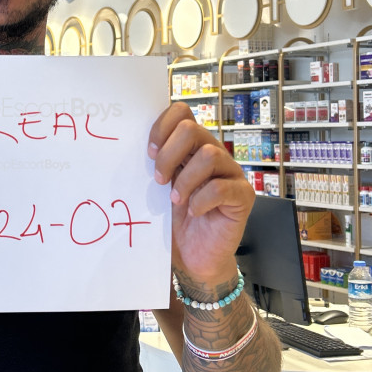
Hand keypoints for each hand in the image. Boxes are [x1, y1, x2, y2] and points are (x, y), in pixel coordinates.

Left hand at [148, 103, 253, 286]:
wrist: (193, 258)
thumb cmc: (174, 222)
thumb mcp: (159, 188)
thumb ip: (155, 164)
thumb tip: (129, 143)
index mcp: (190, 147)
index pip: (181, 112)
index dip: (161, 127)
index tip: (148, 153)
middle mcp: (213, 154)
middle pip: (192, 129)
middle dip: (169, 154)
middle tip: (159, 180)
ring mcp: (231, 173)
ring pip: (209, 155)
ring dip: (185, 180)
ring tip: (176, 200)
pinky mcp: (243, 196)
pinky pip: (222, 188)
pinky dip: (201, 200)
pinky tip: (194, 212)